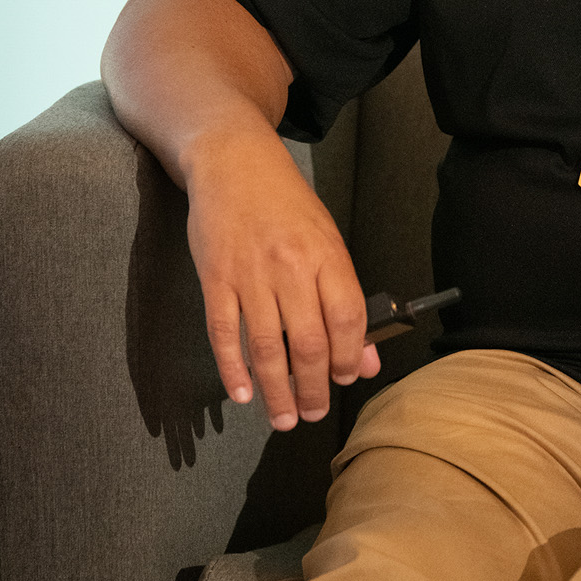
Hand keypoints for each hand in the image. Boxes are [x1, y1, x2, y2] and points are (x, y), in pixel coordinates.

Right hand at [183, 123, 380, 429]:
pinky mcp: (215, 279)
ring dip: (276, 391)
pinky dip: (233, 369)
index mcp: (327, 256)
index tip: (345, 379)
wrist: (234, 162)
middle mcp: (291, 268)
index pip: (347, 318)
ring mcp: (250, 275)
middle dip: (313, 389)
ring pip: (266, 348)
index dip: (350, 357)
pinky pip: (224, 334)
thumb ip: (344, 299)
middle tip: (313, 414)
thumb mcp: (327, 240)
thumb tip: (365, 358)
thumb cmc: (287, 204)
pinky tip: (243, 394)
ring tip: (283, 418)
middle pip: (307, 342)